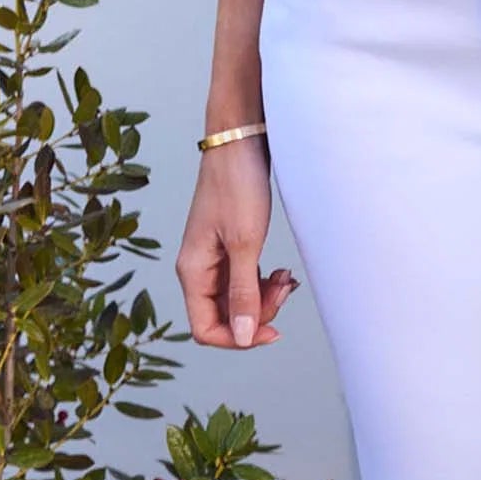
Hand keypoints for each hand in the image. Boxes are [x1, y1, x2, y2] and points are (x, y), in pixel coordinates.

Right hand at [176, 138, 299, 349]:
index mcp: (193, 271)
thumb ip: (244, 293)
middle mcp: (199, 268)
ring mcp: (213, 256)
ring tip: (288, 278)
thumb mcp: (245, 243)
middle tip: (286, 290)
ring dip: (265, 296)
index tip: (272, 330)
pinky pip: (244, 278)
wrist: (240, 140)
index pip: (205, 330)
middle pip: (225, 316)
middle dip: (258, 312)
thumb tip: (244, 337)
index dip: (238, 339)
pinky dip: (264, 280)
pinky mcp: (229, 244)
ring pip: (238, 298)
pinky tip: (282, 271)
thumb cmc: (238, 185)